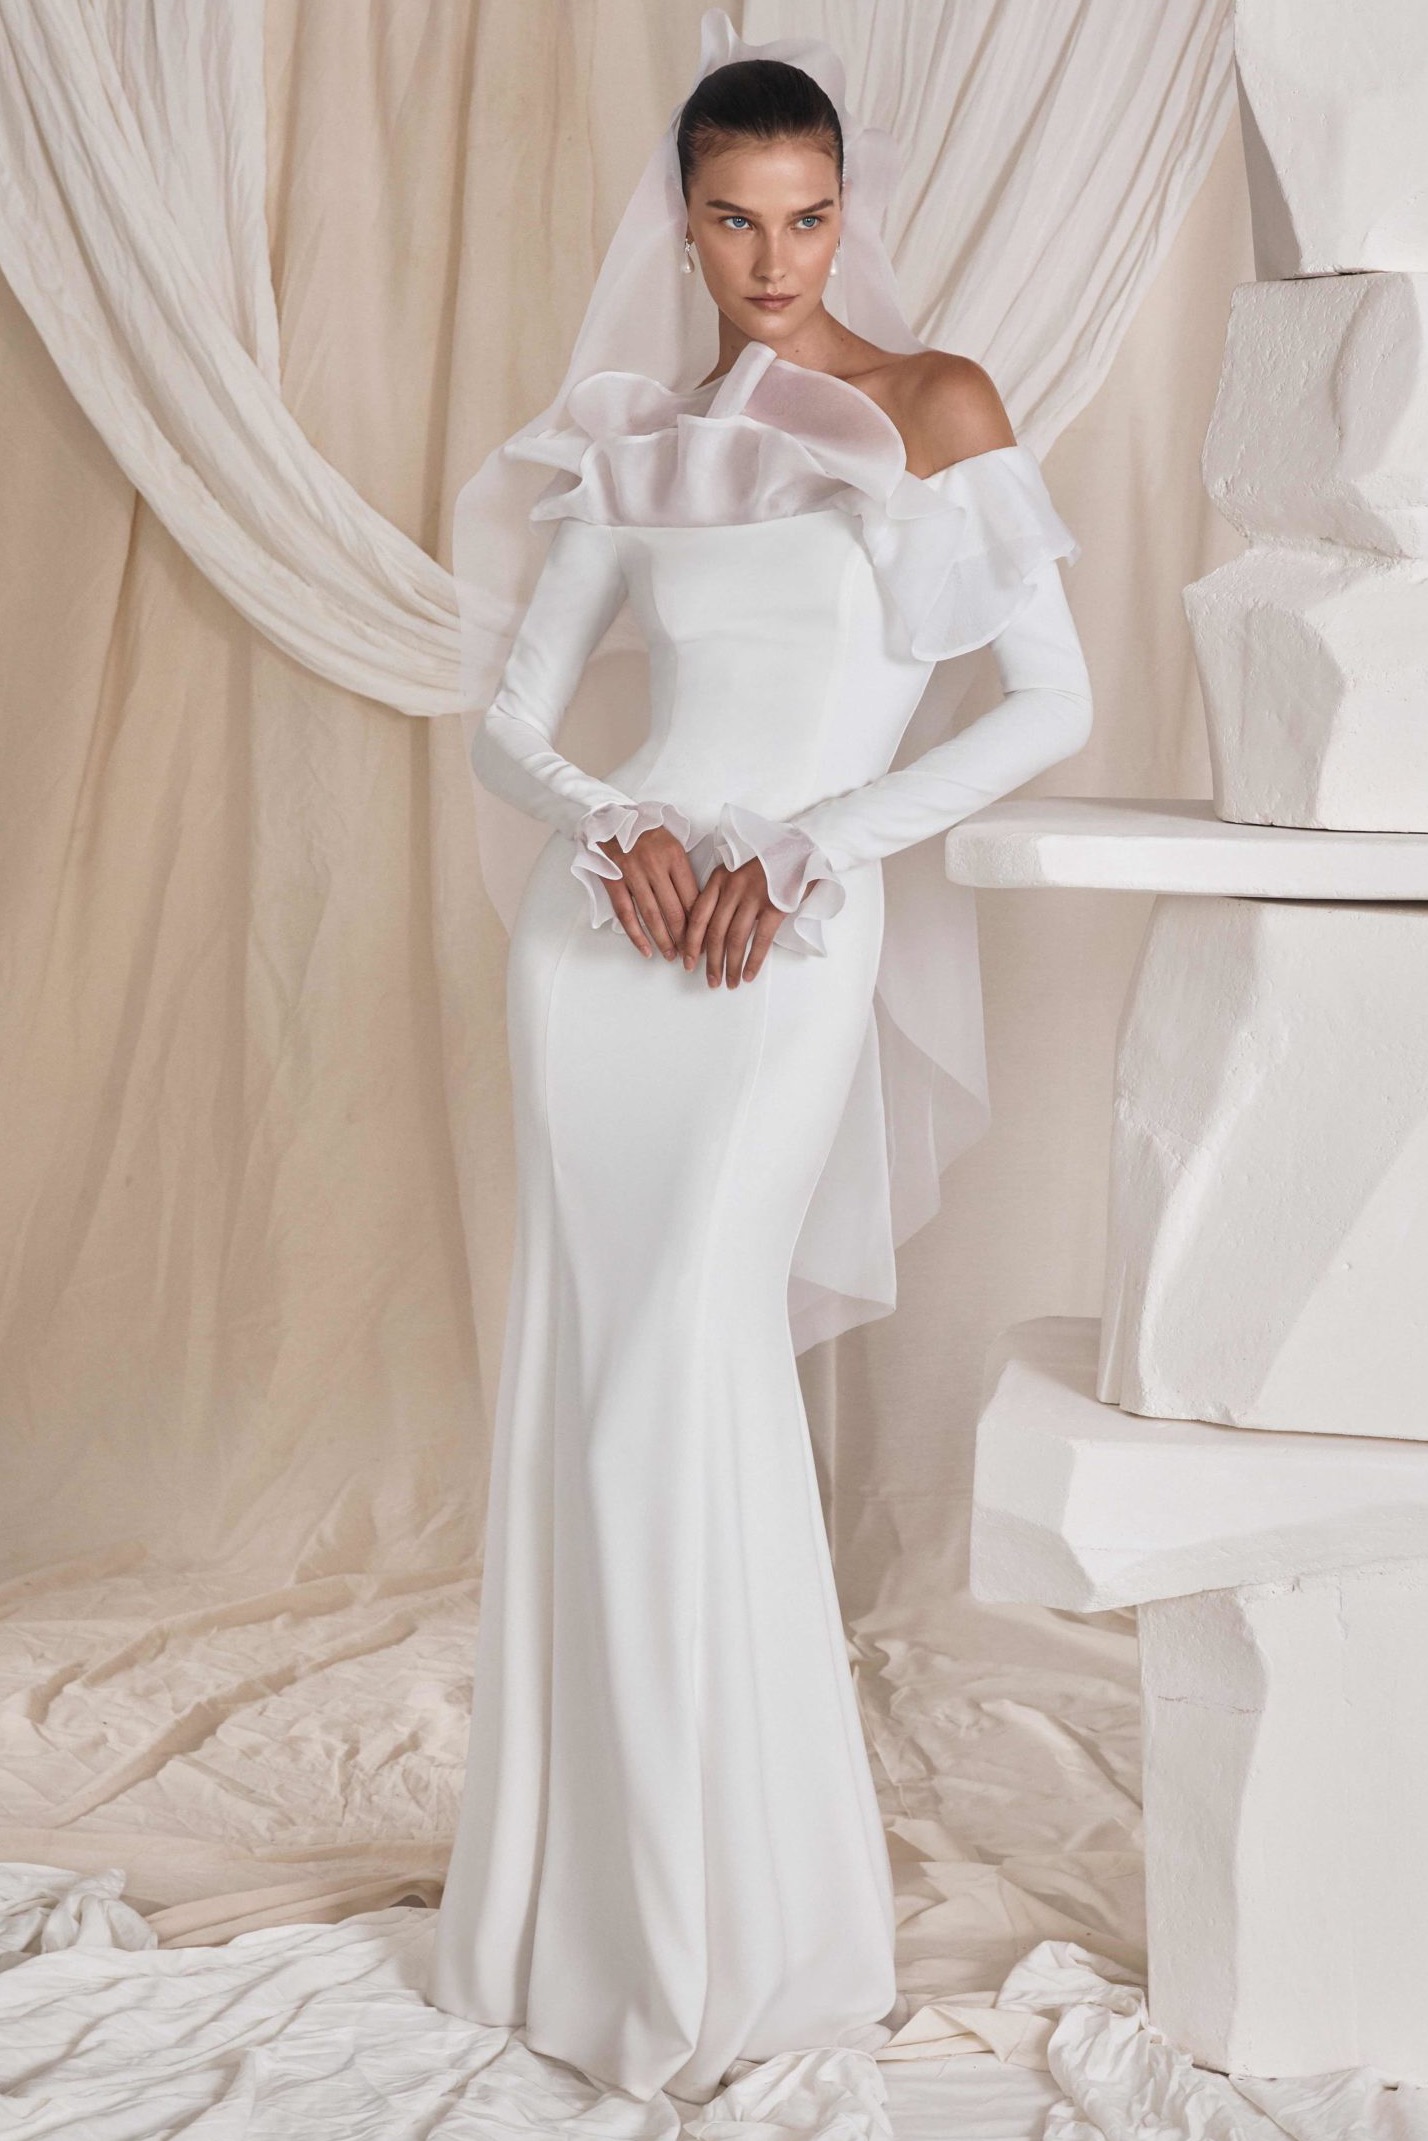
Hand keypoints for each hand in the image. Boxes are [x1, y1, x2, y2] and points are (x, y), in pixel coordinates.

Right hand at [598, 824, 699, 959]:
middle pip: (675, 910)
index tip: (706, 937)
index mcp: (675, 856)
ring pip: (652, 915)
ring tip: (671, 956)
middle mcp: (655, 866)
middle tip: (691, 955)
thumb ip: (683, 869)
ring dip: (663, 940)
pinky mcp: (614, 881)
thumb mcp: (672, 841)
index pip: (692, 896)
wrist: (611, 817)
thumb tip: (699, 903)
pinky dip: (636, 935)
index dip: (700, 921)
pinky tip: (645, 949)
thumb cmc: (646, 831)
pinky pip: (626, 914)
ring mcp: (633, 874)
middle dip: (685, 937)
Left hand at [681, 857, 807, 988]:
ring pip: (735, 939)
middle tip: (711, 981)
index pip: (698, 916)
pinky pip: (761, 940)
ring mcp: (754, 896)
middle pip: (715, 932)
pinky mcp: (775, 906)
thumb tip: (710, 931)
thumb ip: (722, 893)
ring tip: (730, 982)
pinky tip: (749, 975)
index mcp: (719, 878)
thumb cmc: (767, 864)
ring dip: (731, 965)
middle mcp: (733, 887)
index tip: (688, 962)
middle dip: (711, 961)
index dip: (692, 943)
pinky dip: (753, 960)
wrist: (800, 850)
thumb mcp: (737, 870)